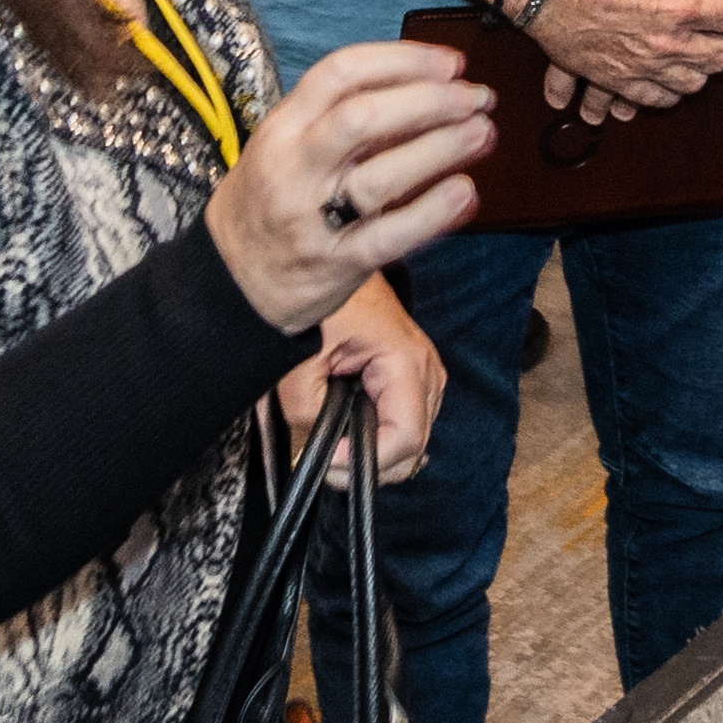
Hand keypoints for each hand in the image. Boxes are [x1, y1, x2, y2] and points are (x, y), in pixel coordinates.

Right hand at [203, 40, 495, 331]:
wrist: (233, 281)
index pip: (340, 73)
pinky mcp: (335, 264)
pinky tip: (465, 192)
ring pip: (380, 176)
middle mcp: (294, 168)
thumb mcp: (288, 148)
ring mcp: (312, 218)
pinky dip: (431, 213)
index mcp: (282, 128)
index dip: (402, 60)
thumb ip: (344, 120)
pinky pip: (388, 237)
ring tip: (483, 133)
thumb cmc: (273, 201)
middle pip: (362, 118)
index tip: (450, 63)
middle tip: (475, 97)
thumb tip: (429, 91)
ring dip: (441, 149)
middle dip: (428, 100)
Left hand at [280, 278, 444, 483]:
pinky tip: (353, 431)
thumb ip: (307, 416)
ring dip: (377, 454)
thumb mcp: (297, 365)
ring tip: (336, 448)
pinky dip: (382, 436)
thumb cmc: (315, 303)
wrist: (325, 257)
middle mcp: (426, 369)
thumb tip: (317, 452)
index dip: (364, 463)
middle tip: (325, 463)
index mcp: (405, 362)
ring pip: (414, 440)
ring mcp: (423, 370)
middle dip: (369, 466)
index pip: (405, 440)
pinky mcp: (412, 372)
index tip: (326, 461)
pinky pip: (408, 420)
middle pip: (414, 449)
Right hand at [525, 0, 722, 118]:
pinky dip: (668, 91)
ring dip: (699, 68)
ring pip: (694, 83)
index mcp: (681, 7)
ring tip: (691, 50)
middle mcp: (668, 44)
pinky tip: (666, 76)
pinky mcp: (618, 81)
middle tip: (712, 25)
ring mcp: (643, 67)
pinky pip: (657, 100)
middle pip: (720, 56)